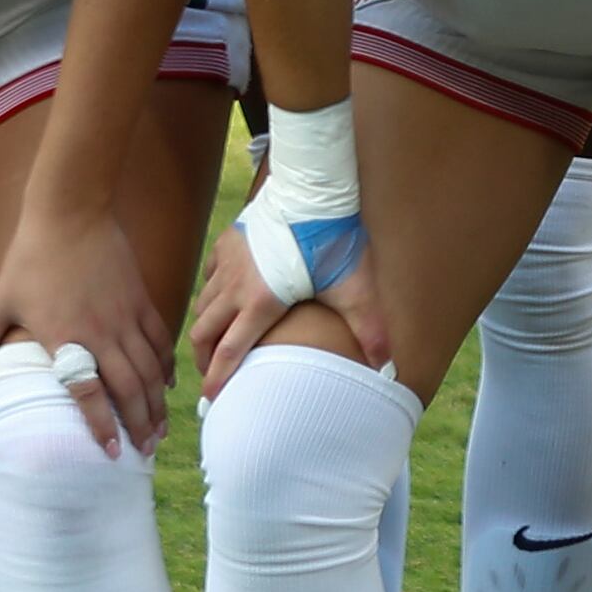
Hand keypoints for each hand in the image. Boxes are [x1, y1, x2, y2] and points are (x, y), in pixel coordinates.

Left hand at [0, 206, 173, 452]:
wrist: (71, 212)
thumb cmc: (30, 257)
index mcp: (66, 337)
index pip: (88, 392)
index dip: (100, 425)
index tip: (108, 452)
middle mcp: (102, 332)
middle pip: (129, 388)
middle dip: (139, 424)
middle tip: (144, 452)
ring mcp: (126, 316)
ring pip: (150, 370)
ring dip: (156, 404)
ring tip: (159, 430)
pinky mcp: (141, 301)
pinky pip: (160, 342)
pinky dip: (166, 367)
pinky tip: (166, 386)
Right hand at [189, 224, 383, 392]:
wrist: (312, 191)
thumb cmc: (332, 241)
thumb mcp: (354, 289)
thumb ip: (370, 330)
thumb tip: (390, 368)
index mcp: (261, 303)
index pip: (230, 352)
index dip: (218, 379)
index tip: (211, 400)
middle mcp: (235, 287)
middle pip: (204, 333)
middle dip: (203, 359)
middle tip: (211, 373)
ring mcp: (227, 263)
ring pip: (201, 305)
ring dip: (204, 327)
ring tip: (212, 341)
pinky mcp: (226, 242)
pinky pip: (208, 275)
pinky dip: (209, 292)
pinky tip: (220, 296)